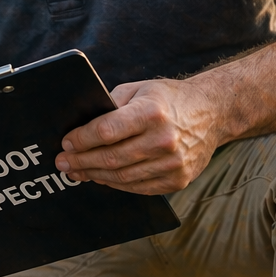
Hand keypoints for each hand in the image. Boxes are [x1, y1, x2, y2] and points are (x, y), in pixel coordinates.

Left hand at [56, 78, 225, 193]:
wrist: (212, 113)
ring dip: (94, 175)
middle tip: (63, 162)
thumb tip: (79, 125)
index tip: (66, 143)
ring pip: (122, 176)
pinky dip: (116, 184)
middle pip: (111, 157)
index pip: (106, 131)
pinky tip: (101, 177)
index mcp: (152, 112)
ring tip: (77, 171)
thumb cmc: (168, 99)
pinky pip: (138, 187)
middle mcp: (164, 139)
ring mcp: (173, 163)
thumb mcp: (139, 90)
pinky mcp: (178, 180)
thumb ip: (110, 105)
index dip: (81, 139)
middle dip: (81, 161)